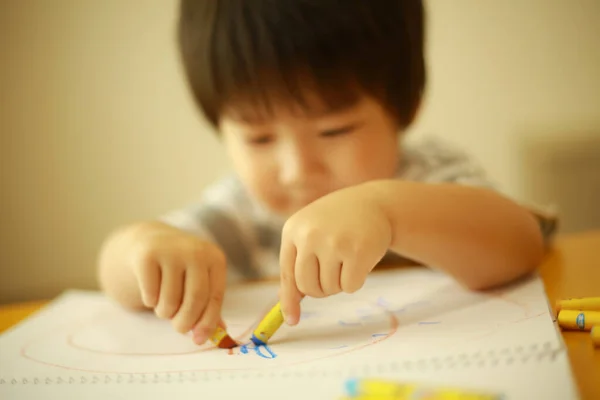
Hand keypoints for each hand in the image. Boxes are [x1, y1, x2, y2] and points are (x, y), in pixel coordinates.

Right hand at [128, 222, 226, 343]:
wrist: (149, 242)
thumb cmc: (180, 269)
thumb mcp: (199, 281)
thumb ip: (209, 306)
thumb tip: (218, 333)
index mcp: (215, 258)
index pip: (214, 297)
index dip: (208, 322)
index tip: (199, 340)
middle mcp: (196, 251)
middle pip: (195, 299)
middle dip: (185, 322)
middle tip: (179, 328)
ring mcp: (171, 250)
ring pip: (170, 300)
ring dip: (165, 313)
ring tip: (164, 304)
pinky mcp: (147, 255)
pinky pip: (150, 295)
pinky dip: (150, 302)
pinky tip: (151, 291)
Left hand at [279, 183, 391, 324]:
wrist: (374, 203)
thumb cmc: (338, 224)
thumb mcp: (311, 235)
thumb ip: (298, 265)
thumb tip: (288, 309)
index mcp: (292, 230)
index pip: (287, 274)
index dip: (289, 300)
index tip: (291, 320)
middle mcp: (309, 235)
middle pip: (307, 287)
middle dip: (321, 289)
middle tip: (332, 274)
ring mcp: (333, 242)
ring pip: (329, 289)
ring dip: (339, 283)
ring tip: (347, 259)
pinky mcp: (357, 251)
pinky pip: (349, 287)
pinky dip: (356, 281)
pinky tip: (360, 260)